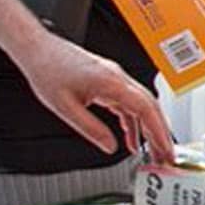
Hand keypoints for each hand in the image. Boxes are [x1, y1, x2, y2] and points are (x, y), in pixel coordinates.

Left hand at [8, 30, 175, 160]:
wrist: (38, 50)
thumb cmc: (48, 71)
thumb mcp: (65, 108)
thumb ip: (91, 129)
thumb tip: (109, 146)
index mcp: (111, 82)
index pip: (145, 108)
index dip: (158, 131)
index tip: (165, 148)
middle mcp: (118, 78)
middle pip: (150, 107)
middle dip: (160, 133)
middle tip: (165, 155)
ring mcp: (115, 78)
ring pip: (141, 105)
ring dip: (149, 128)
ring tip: (152, 150)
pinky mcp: (109, 81)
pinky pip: (128, 103)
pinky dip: (133, 121)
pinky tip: (131, 136)